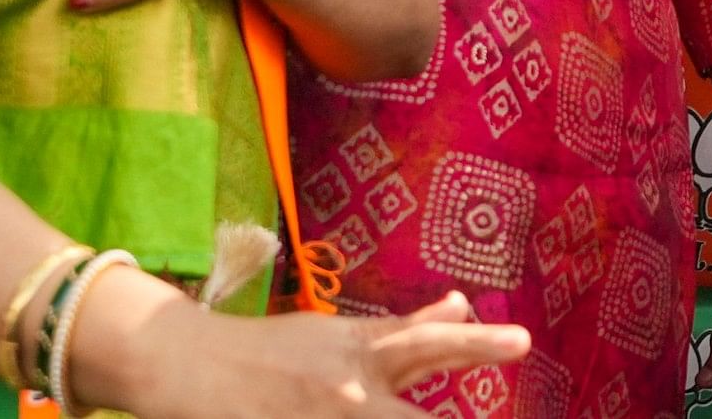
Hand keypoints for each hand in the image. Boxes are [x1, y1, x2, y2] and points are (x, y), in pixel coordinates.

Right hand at [119, 291, 527, 418]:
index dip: (477, 345)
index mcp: (363, 355)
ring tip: (374, 408)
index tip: (523, 341)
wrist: (187, 365)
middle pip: (412, 415)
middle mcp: (348, 392)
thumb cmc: (275, 351)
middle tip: (503, 374)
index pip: (430, 346)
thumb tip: (464, 304)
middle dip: (456, 385)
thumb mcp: (342, 335)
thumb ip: (406, 333)